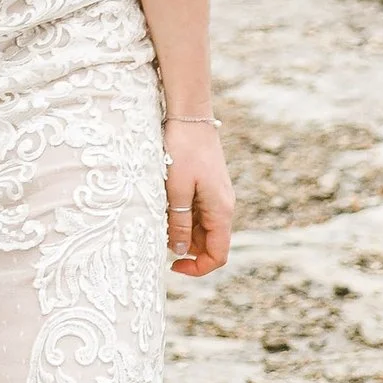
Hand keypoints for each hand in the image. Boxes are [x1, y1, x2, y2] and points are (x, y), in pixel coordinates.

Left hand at [166, 118, 233, 275]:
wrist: (189, 114)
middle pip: (208, 242)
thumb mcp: (177, 189)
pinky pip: (198, 210)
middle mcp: (223, 206)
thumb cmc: (182, 149)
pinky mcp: (208, 184)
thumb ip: (180, 222)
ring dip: (182, 228)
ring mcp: (216, 195)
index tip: (172, 265)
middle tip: (160, 233)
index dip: (197, 268)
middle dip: (186, 246)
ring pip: (202, 227)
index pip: (218, 255)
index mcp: (221, 211)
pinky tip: (165, 201)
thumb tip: (180, 251)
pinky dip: (182, 213)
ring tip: (160, 213)